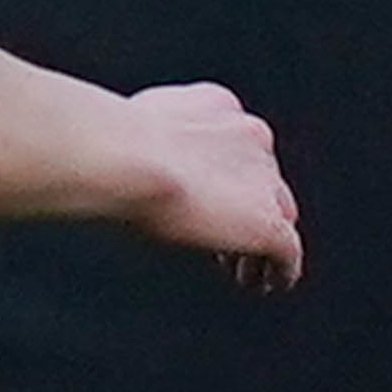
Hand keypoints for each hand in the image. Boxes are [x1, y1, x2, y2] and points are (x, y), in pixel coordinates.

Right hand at [124, 84, 303, 291]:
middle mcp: (250, 137)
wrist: (122, 156)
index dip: (223, 175)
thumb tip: (118, 168)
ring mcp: (264, 179)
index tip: (205, 197)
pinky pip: (287, 252)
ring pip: (279, 214)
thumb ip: (140, 144)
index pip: (236, 144)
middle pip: (264, 180)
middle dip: (245, 206)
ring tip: (245, 270)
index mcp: (216, 106)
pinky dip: (279, 270)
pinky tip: (265, 284)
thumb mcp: (124, 133)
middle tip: (224, 238)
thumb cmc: (104, 146)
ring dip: (260, 241)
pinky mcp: (266, 221)